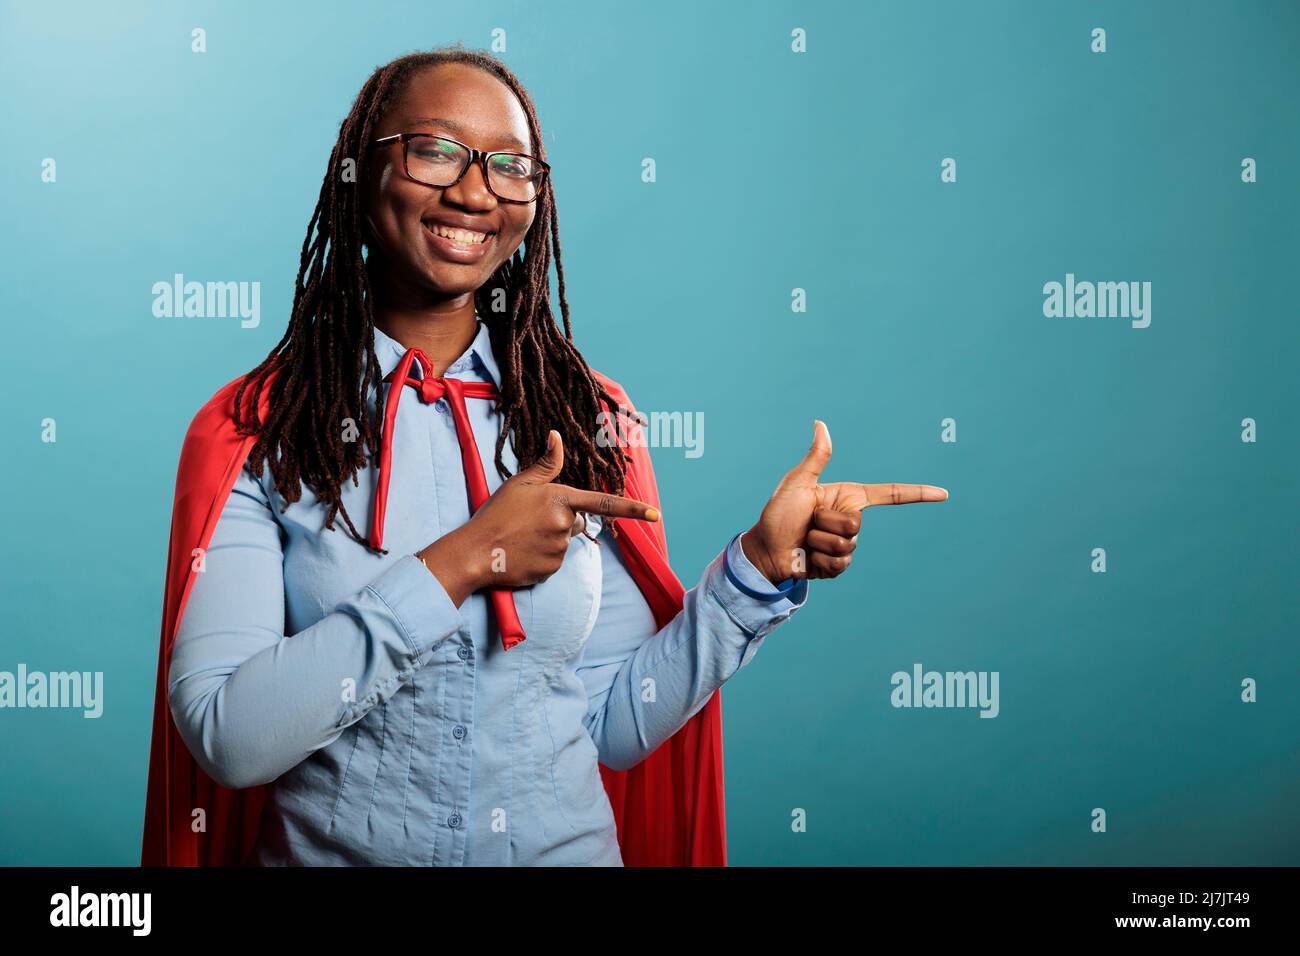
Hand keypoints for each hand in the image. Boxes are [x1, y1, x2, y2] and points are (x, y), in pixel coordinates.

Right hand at [418, 430, 659, 604]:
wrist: (476, 551)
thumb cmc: (496, 513)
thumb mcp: (520, 483)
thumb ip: (546, 463)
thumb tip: (557, 436)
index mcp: (561, 499)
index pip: (604, 503)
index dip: (633, 509)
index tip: (656, 515)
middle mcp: (565, 525)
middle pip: (576, 522)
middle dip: (560, 520)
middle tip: (529, 521)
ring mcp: (559, 550)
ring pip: (564, 542)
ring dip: (549, 539)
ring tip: (522, 536)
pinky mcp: (551, 570)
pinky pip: (554, 561)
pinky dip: (541, 557)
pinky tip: (522, 552)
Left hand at [741, 420, 947, 582]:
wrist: (765, 549)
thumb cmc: (778, 513)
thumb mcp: (797, 483)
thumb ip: (816, 457)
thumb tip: (820, 424)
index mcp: (848, 498)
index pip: (889, 495)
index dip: (916, 494)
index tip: (943, 493)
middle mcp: (850, 520)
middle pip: (855, 524)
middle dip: (825, 523)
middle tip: (807, 522)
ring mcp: (845, 545)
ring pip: (846, 544)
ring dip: (818, 541)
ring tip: (805, 539)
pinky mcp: (838, 566)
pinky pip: (839, 564)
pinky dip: (818, 560)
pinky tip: (807, 556)